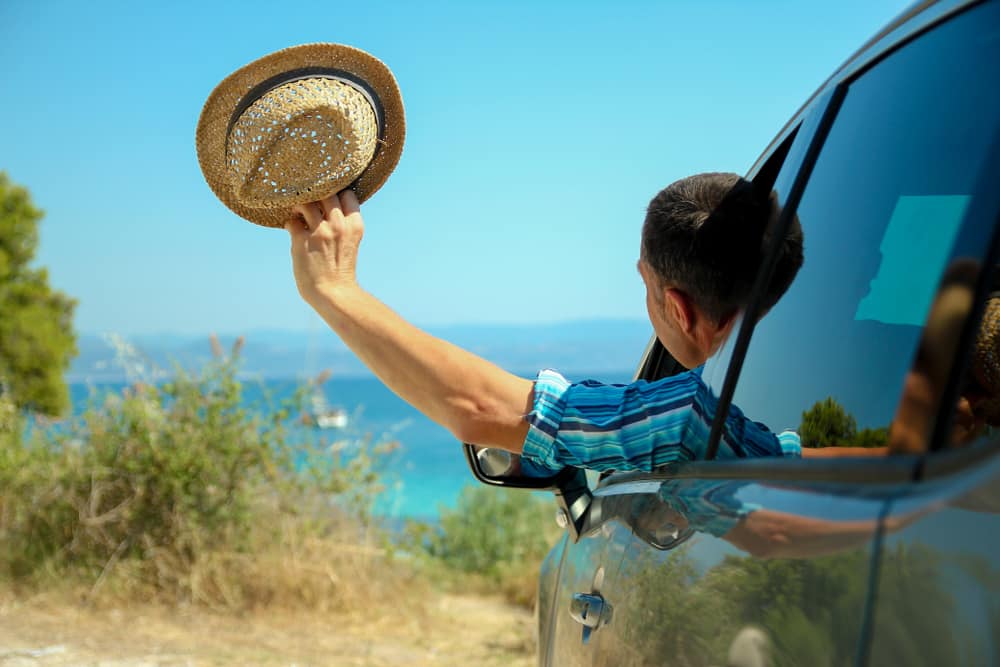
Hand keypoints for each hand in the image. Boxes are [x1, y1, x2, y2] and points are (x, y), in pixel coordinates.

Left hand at [285, 190, 363, 305]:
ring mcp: (320, 231)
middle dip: (318, 194)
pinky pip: (291, 221)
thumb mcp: (350, 244)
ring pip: (307, 202)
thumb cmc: (341, 272)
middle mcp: (339, 225)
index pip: (347, 195)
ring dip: (300, 205)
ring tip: (298, 213)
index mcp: (355, 226)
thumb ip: (343, 226)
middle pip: (327, 192)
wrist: (334, 294)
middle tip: (310, 202)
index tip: (329, 198)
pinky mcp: (301, 240)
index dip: (337, 193)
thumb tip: (324, 211)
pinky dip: (290, 223)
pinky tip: (292, 229)